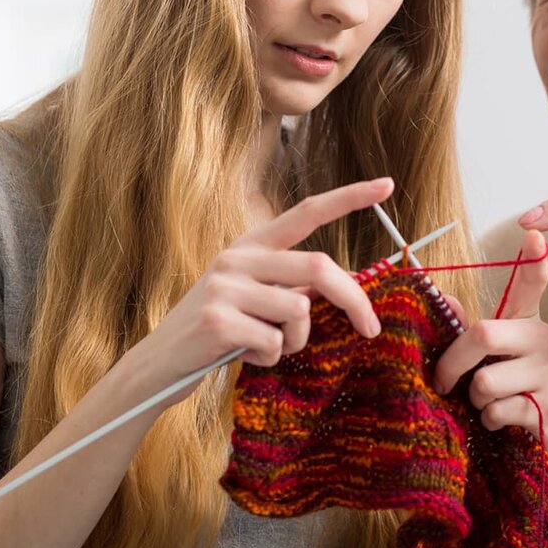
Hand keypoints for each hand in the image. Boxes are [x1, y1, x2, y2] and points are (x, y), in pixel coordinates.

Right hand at [138, 178, 391, 399]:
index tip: (387, 185)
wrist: (160, 363)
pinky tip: (242, 355)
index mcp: (252, 245)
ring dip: (295, 340)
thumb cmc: (219, 330)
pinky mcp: (217, 320)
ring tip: (265, 345)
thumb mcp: (255, 297)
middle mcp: (238, 257)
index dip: (349, 197)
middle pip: (318, 266)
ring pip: (299, 311)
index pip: (306, 212)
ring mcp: (225, 286)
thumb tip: (348, 287)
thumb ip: (292, 285)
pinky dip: (270, 358)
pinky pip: (274, 342)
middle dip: (353, 299)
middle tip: (371, 328)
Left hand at [432, 230, 547, 443]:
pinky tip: (500, 420)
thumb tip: (445, 299)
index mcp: (525, 320)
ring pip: (486, 381)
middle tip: (444, 380)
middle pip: (484, 333)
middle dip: (453, 363)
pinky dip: (488, 420)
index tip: (532, 233)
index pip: (532, 284)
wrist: (521, 440)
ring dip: (474, 398)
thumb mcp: (477, 357)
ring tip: (486, 402)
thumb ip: (461, 329)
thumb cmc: (496, 389)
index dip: (533, 260)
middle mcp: (546, 339)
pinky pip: (498, 410)